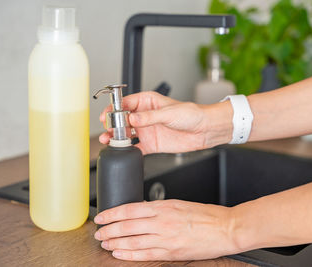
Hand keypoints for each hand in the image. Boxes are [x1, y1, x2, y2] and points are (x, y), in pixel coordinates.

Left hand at [93, 200, 240, 260]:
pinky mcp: (172, 252)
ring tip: (105, 243)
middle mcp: (162, 221)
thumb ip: (158, 207)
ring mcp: (166, 238)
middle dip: (109, 230)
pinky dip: (130, 254)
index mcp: (163, 206)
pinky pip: (145, 254)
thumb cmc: (206, 215)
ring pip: (133, 240)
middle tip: (98, 232)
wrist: (225, 228)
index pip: (129, 209)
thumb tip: (141, 208)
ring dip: (115, 242)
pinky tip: (119, 253)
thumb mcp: (179, 204)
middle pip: (127, 226)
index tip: (101, 217)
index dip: (112, 213)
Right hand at [99, 91, 231, 153]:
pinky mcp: (151, 144)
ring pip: (125, 134)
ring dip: (115, 137)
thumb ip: (149, 117)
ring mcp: (147, 130)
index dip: (114, 109)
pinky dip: (128, 151)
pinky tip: (122, 152)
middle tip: (107, 130)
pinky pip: (136, 148)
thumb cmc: (191, 114)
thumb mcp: (169, 113)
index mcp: (147, 102)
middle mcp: (144, 116)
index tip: (107, 115)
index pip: (125, 104)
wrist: (205, 130)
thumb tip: (132, 119)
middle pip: (122, 120)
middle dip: (112, 124)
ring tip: (108, 140)